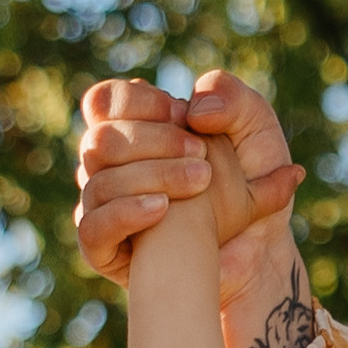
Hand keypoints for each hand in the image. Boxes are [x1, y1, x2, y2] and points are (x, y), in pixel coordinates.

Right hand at [77, 71, 309, 347]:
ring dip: (154, 175)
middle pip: (99, 140)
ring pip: (99, 181)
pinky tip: (163, 208)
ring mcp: (100, 209)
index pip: (104, 102)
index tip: (184, 115)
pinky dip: (127, 213)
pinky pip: (92, 228)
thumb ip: (229, 97)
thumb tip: (195, 108)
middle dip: (155, 140)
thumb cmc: (250, 185)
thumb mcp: (253, 128)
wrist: (255, 249)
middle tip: (202, 153)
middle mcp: (108, 169)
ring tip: (200, 181)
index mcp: (132, 132)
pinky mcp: (102, 250)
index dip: (139, 102)